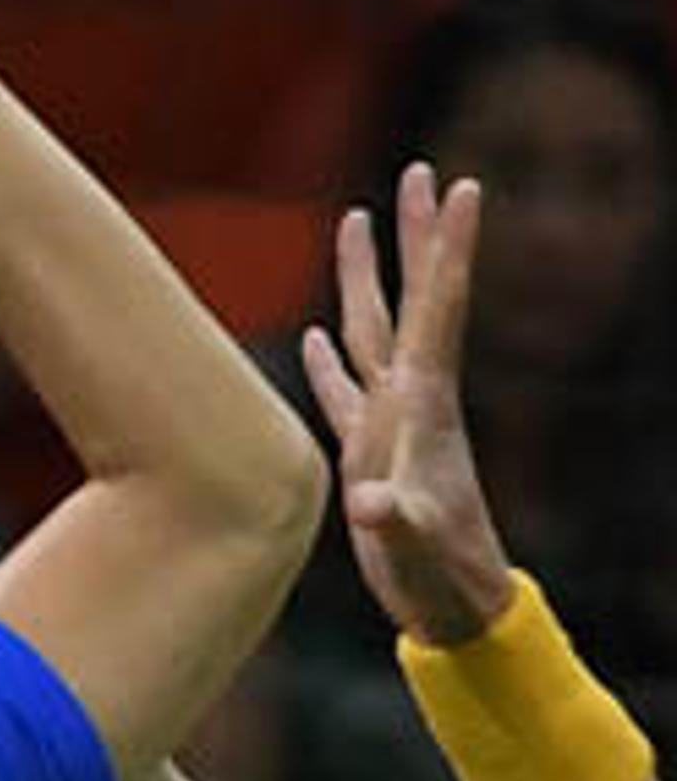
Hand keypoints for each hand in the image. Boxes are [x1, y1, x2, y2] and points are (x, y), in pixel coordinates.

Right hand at [300, 162, 515, 647]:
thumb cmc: (440, 578)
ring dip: (367, 275)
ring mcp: (389, 425)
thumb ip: (395, 523)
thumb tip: (371, 503)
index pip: (439, 309)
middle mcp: (411, 400)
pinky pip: (342, 388)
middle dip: (413, 236)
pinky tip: (316, 334)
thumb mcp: (415, 548)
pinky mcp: (367, 453)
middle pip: (411, 299)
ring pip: (373, 329)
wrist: (455, 608)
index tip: (464, 186)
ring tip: (356, 220)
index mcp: (424, 406)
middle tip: (419, 171)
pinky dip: (328, 357)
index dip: (449, 249)